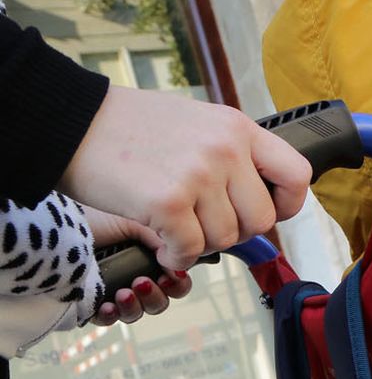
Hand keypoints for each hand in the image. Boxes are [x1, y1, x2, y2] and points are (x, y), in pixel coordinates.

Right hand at [59, 87, 311, 270]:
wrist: (67, 121)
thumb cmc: (126, 127)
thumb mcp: (195, 124)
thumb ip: (229, 154)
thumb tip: (258, 196)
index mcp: (237, 128)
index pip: (297, 174)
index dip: (286, 204)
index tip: (266, 212)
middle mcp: (226, 149)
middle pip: (260, 219)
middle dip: (233, 232)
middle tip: (202, 224)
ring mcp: (199, 175)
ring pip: (226, 238)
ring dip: (200, 243)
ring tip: (174, 227)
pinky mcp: (168, 202)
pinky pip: (192, 251)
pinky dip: (177, 257)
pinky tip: (162, 244)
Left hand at [80, 205, 193, 325]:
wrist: (64, 224)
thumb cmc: (99, 217)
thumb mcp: (141, 222)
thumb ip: (167, 240)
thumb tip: (182, 263)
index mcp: (149, 259)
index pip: (175, 281)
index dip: (177, 284)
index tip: (170, 277)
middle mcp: (134, 275)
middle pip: (161, 301)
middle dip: (157, 296)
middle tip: (142, 282)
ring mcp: (113, 290)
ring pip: (139, 313)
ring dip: (137, 306)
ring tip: (123, 291)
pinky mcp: (91, 301)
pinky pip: (109, 320)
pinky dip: (113, 315)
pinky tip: (108, 303)